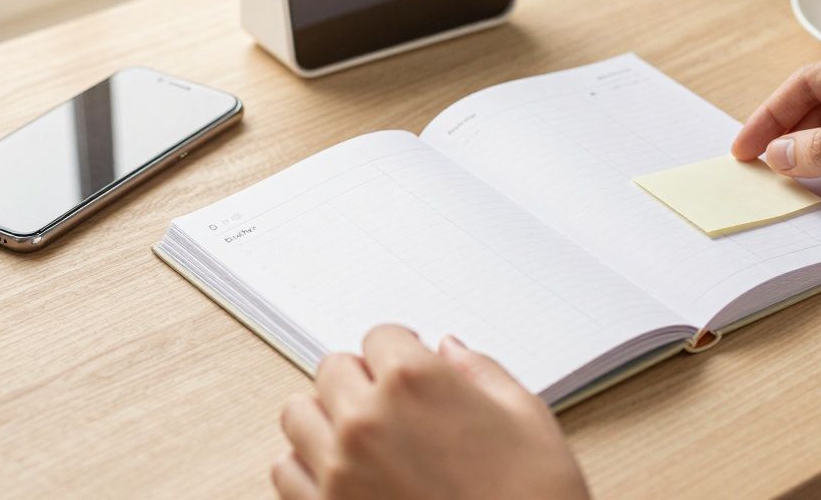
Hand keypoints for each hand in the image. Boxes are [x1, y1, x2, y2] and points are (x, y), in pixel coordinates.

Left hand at [273, 325, 589, 499]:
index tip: (412, 365)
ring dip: (326, 416)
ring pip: (298, 414)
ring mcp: (337, 469)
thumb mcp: (527, 417)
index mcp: (415, 381)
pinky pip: (286, 470)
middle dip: (361, 378)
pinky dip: (308, 465)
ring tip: (362, 436)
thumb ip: (481, 372)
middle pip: (332, 368)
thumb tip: (450, 350)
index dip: (403, 350)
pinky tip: (343, 473)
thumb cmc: (534, 498)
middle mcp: (366, 419)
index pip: (380, 337)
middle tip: (391, 401)